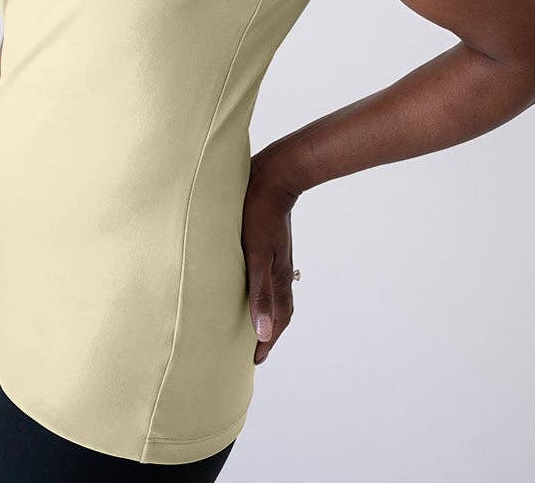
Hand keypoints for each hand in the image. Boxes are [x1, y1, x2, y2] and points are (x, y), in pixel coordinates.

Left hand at [242, 155, 300, 364]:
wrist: (274, 175)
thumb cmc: (260, 213)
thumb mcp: (256, 255)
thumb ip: (258, 293)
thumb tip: (263, 333)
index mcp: (279, 278)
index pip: (277, 320)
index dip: (266, 342)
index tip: (254, 359)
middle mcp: (282, 271)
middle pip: (280, 309)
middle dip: (268, 331)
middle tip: (253, 347)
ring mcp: (278, 256)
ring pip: (276, 291)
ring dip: (266, 310)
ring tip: (252, 320)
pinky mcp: (271, 242)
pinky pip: (269, 274)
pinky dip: (263, 288)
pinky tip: (252, 281)